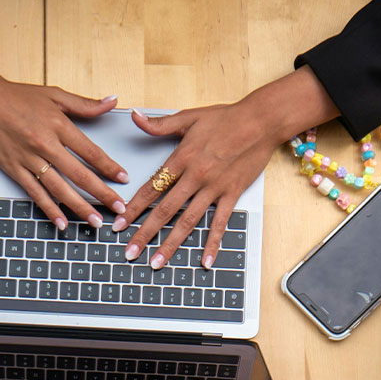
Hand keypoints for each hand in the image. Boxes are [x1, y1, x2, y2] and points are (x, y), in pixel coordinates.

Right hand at [0, 55, 128, 229]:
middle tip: (118, 208)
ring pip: (59, 189)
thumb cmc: (16, 95)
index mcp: (58, 125)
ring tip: (95, 221)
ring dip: (79, 207)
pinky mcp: (13, 169)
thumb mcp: (54, 94)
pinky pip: (35, 193)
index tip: (123, 179)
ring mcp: (28, 159)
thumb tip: (112, 101)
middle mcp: (45, 144)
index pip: (90, 151)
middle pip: (79, 175)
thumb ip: (85, 103)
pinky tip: (61, 222)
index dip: (109, 167)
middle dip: (102, 194)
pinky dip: (49, 209)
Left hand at [113, 99, 280, 271]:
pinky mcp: (231, 194)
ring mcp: (214, 188)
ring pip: (187, 221)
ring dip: (170, 244)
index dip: (133, 209)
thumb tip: (135, 117)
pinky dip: (212, 244)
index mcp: (181, 158)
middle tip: (130, 253)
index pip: (151, 188)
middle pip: (164, 211)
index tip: (120, 225)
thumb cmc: (227, 118)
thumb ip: (160, 124)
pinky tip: (204, 261)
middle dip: (145, 234)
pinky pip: (220, 223)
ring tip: (156, 262)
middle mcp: (195, 176)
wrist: (261, 121)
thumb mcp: (189, 117)